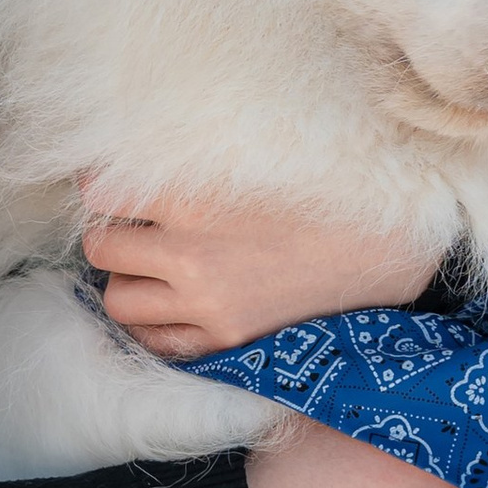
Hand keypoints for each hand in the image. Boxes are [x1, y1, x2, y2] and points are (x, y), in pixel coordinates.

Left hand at [82, 186, 430, 356]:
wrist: (388, 244)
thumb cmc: (324, 185)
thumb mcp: (250, 153)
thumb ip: (187, 154)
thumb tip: (129, 144)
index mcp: (194, 197)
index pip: (99, 191)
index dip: (101, 185)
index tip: (115, 184)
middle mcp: (191, 255)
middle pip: (99, 247)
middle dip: (113, 232)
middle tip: (138, 225)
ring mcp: (206, 307)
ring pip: (117, 299)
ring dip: (128, 279)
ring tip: (154, 266)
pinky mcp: (225, 343)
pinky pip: (152, 342)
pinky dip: (152, 322)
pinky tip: (172, 303)